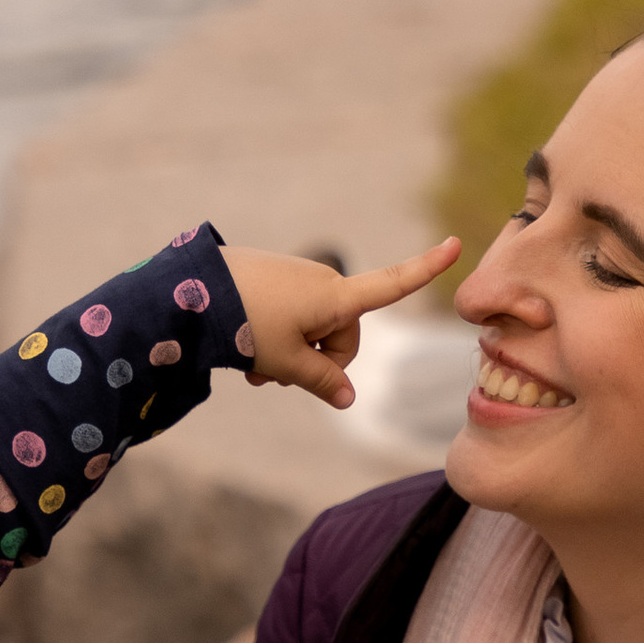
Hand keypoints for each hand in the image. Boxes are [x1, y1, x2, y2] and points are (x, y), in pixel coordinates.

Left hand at [224, 237, 462, 409]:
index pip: (392, 283)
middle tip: (277, 377)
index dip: (426, 268)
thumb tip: (347, 399)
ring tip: (255, 370)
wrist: (187, 294)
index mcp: (335, 297)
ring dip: (292, 355)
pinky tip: (246, 354)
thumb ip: (322, 382)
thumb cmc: (243, 327)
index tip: (456, 243)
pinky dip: (277, 338)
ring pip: (311, 330)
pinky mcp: (273, 277)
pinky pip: (290, 316)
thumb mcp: (286, 363)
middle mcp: (322, 280)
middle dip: (318, 360)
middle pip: (342, 336)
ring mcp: (297, 277)